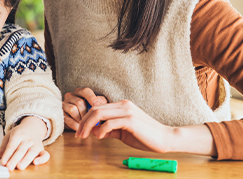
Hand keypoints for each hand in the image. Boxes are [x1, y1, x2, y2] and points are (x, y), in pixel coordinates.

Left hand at [0, 116, 49, 170]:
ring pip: (31, 152)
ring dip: (26, 160)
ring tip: (20, 167)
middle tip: (9, 167)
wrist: (32, 127)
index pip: (12, 146)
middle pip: (21, 150)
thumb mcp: (9, 136)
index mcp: (18, 135)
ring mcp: (35, 144)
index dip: (7, 154)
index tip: (3, 162)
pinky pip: (45, 154)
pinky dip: (42, 159)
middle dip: (15, 159)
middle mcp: (27, 139)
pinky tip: (36, 163)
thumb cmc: (20, 133)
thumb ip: (3, 147)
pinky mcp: (42, 149)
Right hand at [62, 87, 106, 130]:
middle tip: (93, 120)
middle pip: (79, 102)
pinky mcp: (61, 114)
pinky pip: (68, 119)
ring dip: (81, 119)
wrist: (80, 122)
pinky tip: (80, 128)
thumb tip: (100, 102)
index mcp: (79, 92)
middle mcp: (70, 96)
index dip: (92, 98)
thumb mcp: (97, 105)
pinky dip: (75, 125)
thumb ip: (100, 101)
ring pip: (73, 109)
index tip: (97, 106)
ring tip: (86, 124)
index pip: (85, 91)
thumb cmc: (90, 111)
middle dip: (87, 113)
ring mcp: (64, 104)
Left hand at [75, 100, 216, 155]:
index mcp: (122, 105)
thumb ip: (110, 129)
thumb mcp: (123, 132)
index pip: (98, 107)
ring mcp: (127, 111)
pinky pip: (110, 123)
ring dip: (88, 125)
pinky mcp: (131, 120)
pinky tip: (99, 137)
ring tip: (84, 136)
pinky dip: (101, 130)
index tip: (80, 130)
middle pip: (95, 109)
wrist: (165, 138)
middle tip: (78, 134)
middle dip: (83, 122)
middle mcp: (123, 105)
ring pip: (100, 113)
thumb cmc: (145, 136)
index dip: (86, 118)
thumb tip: (94, 131)